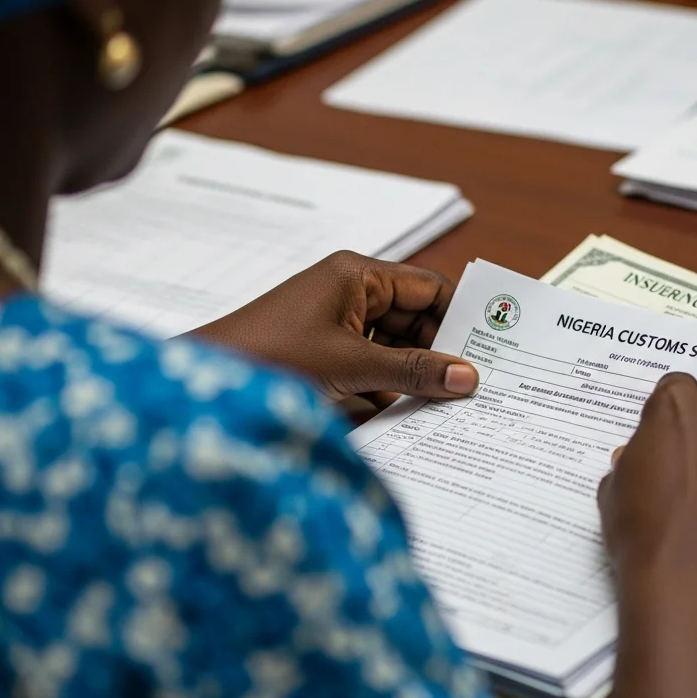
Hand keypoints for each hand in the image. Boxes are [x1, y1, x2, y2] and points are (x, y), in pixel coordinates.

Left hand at [189, 250, 477, 402]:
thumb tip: (468, 377)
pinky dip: (387, 393)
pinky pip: (371, 371)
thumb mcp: (350, 365)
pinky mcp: (324, 359)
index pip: (429, 289)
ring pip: (395, 351)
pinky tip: (409, 421)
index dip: (461, 318)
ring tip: (452, 411)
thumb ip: (412, 371)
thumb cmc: (268, 356)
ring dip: (415, 379)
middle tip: (478, 391)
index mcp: (358, 276)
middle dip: (441, 355)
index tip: (493, 351)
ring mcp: (336, 328)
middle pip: (415, 322)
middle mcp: (351, 295)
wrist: (202, 385)